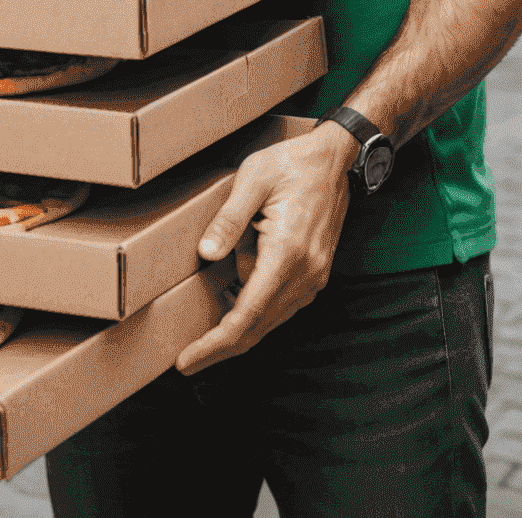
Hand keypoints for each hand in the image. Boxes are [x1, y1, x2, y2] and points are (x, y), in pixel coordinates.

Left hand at [174, 124, 355, 374]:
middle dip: (221, 347)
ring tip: (200, 339)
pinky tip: (230, 306)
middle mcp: (305, 274)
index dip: (216, 342)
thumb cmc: (292, 164)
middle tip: (186, 361)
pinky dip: (253, 312)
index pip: (247, 314)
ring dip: (237, 330)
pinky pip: (280, 304)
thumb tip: (206, 255)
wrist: (335, 160)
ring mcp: (313, 277)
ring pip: (270, 320)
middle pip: (258, 327)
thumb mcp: (253, 180)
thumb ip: (229, 220)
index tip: (188, 359)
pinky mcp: (313, 273)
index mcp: (287, 253)